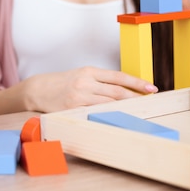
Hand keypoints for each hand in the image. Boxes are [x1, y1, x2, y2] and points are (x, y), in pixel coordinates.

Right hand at [22, 66, 157, 112]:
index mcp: (88, 71)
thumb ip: (99, 80)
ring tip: (139, 112)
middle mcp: (85, 82)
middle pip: (117, 91)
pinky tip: (118, 118)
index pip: (118, 76)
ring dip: (126, 108)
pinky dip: (109, 116)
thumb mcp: (80, 74)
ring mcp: (79, 97)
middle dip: (137, 97)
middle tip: (152, 102)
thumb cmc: (61, 82)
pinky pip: (96, 113)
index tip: (151, 87)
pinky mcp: (74, 109)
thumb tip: (124, 90)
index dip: (137, 82)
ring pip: (109, 104)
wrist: (38, 89)